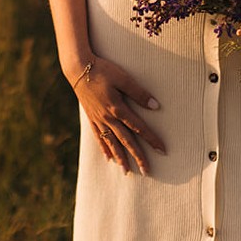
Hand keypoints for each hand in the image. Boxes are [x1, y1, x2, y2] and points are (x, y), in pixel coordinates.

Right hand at [72, 56, 165, 175]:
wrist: (78, 68)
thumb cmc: (102, 70)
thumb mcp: (123, 78)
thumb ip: (139, 93)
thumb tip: (156, 106)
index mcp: (118, 108)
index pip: (139, 128)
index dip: (151, 139)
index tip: (162, 150)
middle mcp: (108, 118)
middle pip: (126, 141)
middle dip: (138, 156)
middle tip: (147, 171)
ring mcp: (98, 120)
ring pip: (112, 143)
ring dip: (120, 158)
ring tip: (127, 171)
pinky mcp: (91, 118)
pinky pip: (98, 137)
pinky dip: (104, 148)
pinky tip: (108, 158)